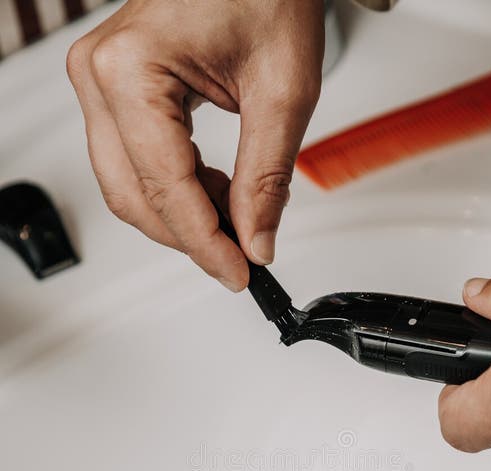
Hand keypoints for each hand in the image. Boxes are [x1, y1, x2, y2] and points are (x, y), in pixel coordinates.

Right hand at [67, 0, 323, 290]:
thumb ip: (266, 178)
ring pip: (129, 186)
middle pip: (133, 196)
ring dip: (183, 217)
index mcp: (131, 69)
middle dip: (190, 237)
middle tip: (241, 258)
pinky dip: (177, 190)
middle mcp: (100, 74)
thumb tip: (256, 241)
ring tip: (238, 219)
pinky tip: (217, 193)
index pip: (165, 188)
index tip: (240, 273)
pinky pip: (135, 161)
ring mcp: (101, 80)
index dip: (206, 244)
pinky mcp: (115, 87)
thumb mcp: (283, 90)